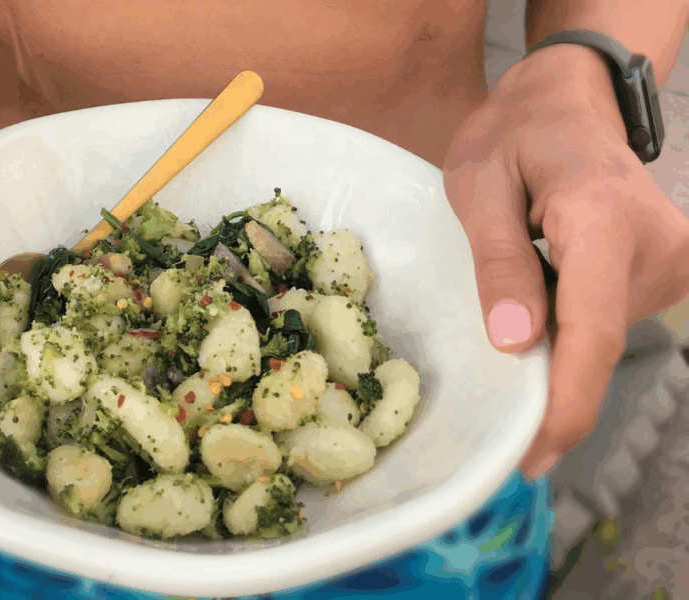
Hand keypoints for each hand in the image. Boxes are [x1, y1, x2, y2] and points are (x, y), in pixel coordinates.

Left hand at [443, 44, 688, 478]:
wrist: (570, 102)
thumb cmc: (516, 135)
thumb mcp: (477, 185)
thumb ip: (498, 261)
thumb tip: (518, 344)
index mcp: (601, 219)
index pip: (593, 332)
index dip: (565, 404)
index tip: (532, 454)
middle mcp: (656, 246)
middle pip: (596, 344)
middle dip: (544, 381)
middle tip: (491, 399)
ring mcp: (671, 261)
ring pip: (601, 338)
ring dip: (551, 344)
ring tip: (511, 303)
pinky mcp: (667, 272)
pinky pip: (609, 323)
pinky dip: (568, 330)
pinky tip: (538, 301)